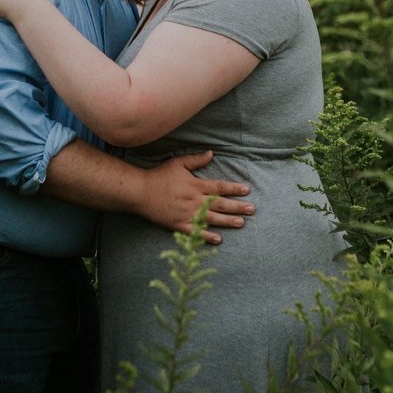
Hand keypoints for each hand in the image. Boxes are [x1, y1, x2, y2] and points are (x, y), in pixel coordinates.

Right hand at [132, 149, 252, 244]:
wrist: (140, 192)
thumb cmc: (158, 176)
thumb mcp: (177, 164)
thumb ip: (195, 160)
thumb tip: (211, 153)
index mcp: (195, 185)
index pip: (219, 187)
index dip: (234, 188)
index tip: (246, 190)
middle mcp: (194, 200)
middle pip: (220, 204)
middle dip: (238, 206)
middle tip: (252, 209)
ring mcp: (188, 214)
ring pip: (212, 219)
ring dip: (228, 221)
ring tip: (241, 222)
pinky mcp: (179, 225)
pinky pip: (196, 232)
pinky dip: (207, 236)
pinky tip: (218, 239)